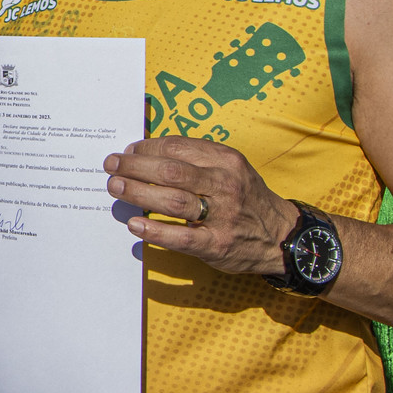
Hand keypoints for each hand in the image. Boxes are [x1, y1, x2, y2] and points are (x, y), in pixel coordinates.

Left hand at [106, 137, 295, 275]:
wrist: (281, 236)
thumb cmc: (245, 198)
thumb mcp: (230, 168)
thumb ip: (196, 159)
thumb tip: (147, 152)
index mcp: (225, 160)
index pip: (177, 147)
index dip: (146, 148)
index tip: (128, 152)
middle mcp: (225, 184)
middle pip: (171, 171)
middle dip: (135, 166)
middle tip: (111, 166)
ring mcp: (222, 216)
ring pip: (173, 200)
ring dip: (139, 192)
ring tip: (115, 187)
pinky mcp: (216, 244)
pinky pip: (181, 238)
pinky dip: (154, 231)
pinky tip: (134, 225)